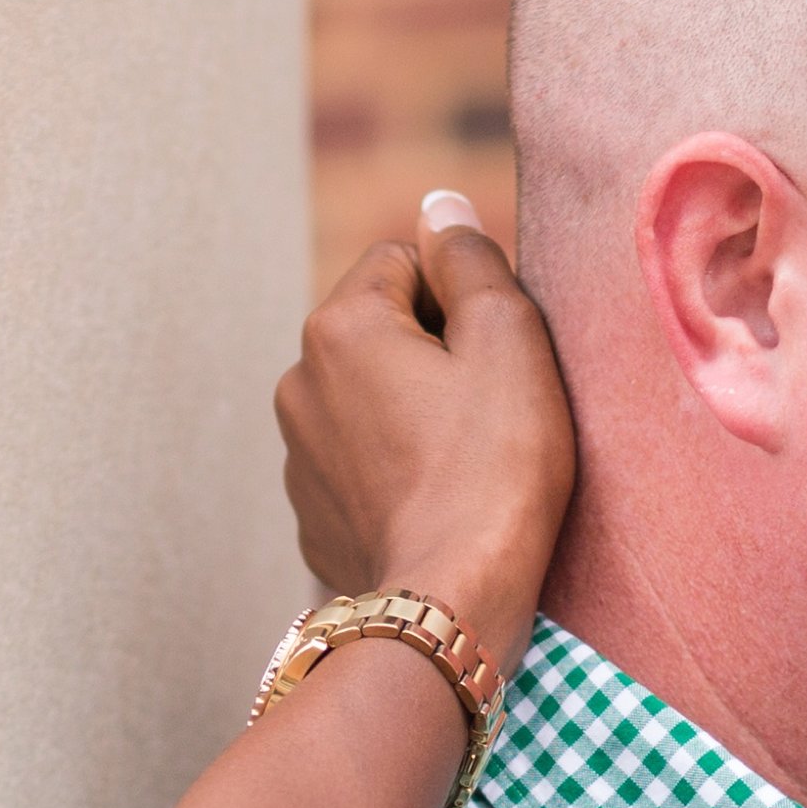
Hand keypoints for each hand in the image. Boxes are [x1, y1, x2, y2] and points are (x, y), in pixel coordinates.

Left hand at [275, 193, 575, 674]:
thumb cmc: (494, 471)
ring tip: (465, 468)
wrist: (452, 603)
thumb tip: (441, 205)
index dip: (464, 299)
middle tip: (491, 416)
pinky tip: (438, 507)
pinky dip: (395, 475)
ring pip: (369, 402)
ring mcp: (296, 457)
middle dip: (432, 357)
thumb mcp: (509, 342)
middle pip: (382, 333)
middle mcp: (298, 382)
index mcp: (338, 326)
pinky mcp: (313, 518)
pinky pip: (359, 468)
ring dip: (411, 416)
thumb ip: (472, 259)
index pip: (406, 261)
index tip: (498, 360)